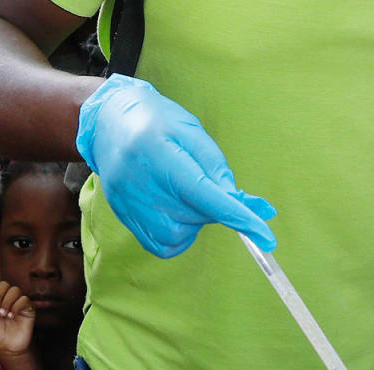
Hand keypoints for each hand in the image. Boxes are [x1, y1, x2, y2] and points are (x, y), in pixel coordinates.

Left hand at [0, 281, 33, 357]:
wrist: (7, 346)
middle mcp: (7, 299)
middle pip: (4, 284)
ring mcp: (18, 303)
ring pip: (15, 290)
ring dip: (7, 301)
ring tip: (2, 314)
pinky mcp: (28, 309)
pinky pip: (25, 299)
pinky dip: (16, 306)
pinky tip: (11, 316)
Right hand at [76, 74, 276, 257]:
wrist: (107, 120)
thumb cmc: (157, 121)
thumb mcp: (193, 132)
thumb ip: (218, 169)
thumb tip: (244, 204)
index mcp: (161, 156)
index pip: (207, 196)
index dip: (238, 217)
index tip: (266, 237)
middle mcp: (140, 183)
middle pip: (196, 216)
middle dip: (211, 206)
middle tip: (201, 181)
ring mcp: (129, 203)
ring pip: (180, 234)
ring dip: (193, 221)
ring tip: (183, 193)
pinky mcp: (123, 216)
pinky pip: (161, 245)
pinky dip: (177, 235)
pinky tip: (175, 212)